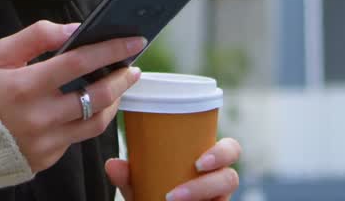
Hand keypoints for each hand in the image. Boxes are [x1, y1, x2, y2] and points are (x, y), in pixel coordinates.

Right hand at [0, 20, 144, 172]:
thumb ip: (36, 37)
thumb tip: (74, 29)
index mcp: (25, 86)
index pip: (80, 63)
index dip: (111, 49)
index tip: (133, 40)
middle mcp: (39, 117)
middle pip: (97, 97)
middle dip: (122, 79)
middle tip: (133, 66)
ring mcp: (45, 142)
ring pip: (96, 122)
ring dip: (113, 101)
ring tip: (117, 85)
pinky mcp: (46, 158)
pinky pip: (77, 138)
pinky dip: (86, 118)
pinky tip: (89, 104)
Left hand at [105, 137, 241, 200]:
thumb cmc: (153, 191)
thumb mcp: (140, 184)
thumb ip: (128, 176)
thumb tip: (113, 164)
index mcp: (208, 161)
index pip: (230, 149)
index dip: (222, 152)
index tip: (198, 163)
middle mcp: (218, 180)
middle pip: (231, 176)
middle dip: (212, 181)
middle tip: (183, 187)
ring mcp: (219, 199)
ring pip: (225, 193)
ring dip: (201, 194)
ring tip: (172, 200)